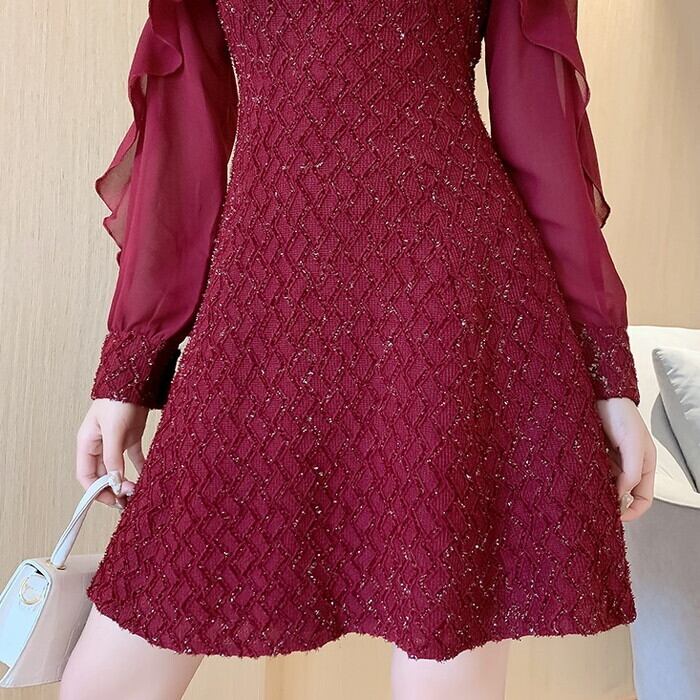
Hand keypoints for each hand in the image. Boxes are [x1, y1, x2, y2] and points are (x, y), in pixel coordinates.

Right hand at [76, 398, 149, 507]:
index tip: (113, 500)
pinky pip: (133, 457)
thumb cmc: (118, 400)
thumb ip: (113, 458)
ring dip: (126, 482)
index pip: (86, 475)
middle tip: (128, 501)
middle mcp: (99, 444)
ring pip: (117, 469)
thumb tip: (114, 482)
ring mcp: (115, 441)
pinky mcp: (130, 436)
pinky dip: (140, 468)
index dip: (97, 491)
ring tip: (137, 494)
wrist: (135, 379)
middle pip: (102, 475)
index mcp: (87, 443)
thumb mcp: (114, 431)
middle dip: (113, 489)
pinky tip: (147, 476)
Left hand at [595, 397, 655, 521]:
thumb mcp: (633, 443)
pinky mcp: (591, 454)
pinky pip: (589, 473)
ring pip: (603, 485)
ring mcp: (608, 461)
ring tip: (583, 494)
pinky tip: (576, 480)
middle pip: (621, 495)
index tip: (616, 518)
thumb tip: (620, 496)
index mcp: (643, 466)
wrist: (599, 393)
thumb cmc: (621, 415)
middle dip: (610, 503)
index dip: (633, 511)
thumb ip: (630, 471)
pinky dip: (585, 479)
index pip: (643, 500)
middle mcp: (626, 467)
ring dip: (595, 491)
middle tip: (594, 508)